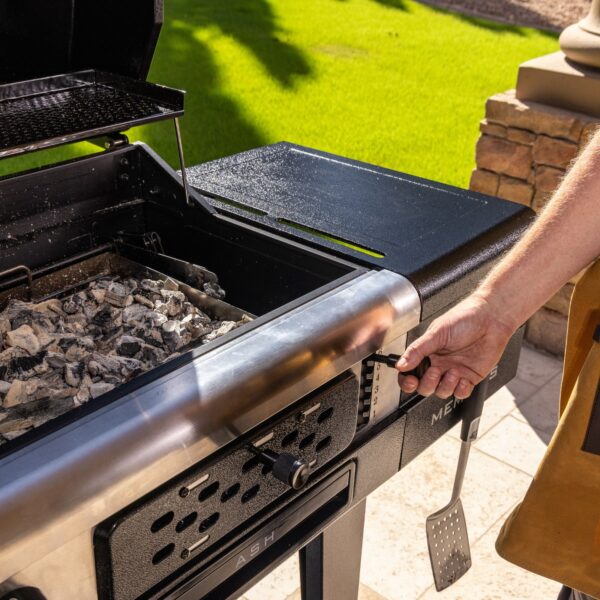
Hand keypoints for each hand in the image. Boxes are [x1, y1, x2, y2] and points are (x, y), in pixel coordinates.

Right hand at [396, 293, 516, 398]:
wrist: (491, 318)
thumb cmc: (464, 318)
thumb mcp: (436, 333)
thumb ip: (417, 350)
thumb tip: (401, 364)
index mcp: (427, 353)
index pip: (411, 372)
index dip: (407, 380)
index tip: (410, 380)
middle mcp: (439, 364)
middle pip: (424, 387)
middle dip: (427, 384)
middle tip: (434, 371)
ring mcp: (454, 371)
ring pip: (442, 392)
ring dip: (445, 385)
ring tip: (453, 372)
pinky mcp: (470, 377)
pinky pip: (461, 393)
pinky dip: (460, 390)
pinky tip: (462, 378)